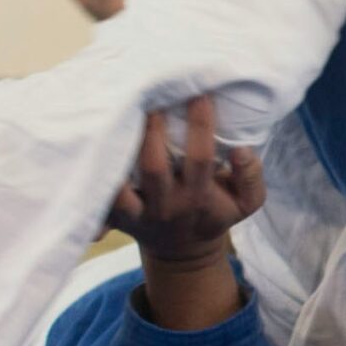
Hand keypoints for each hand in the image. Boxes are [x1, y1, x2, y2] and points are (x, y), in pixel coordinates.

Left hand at [105, 96, 265, 264]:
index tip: (200, 93)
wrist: (183, 252)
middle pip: (153, 166)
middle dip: (152, 128)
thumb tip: (242, 150)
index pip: (200, 157)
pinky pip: (99, 195)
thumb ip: (251, 176)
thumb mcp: (246, 203)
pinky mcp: (114, 216)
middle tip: (152, 94)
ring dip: (119, 147)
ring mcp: (136, 212)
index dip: (200, 124)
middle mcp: (166, 206)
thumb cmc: (214, 213)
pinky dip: (94, 171)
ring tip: (120, 112)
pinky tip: (96, 137)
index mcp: (198, 198)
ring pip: (120, 182)